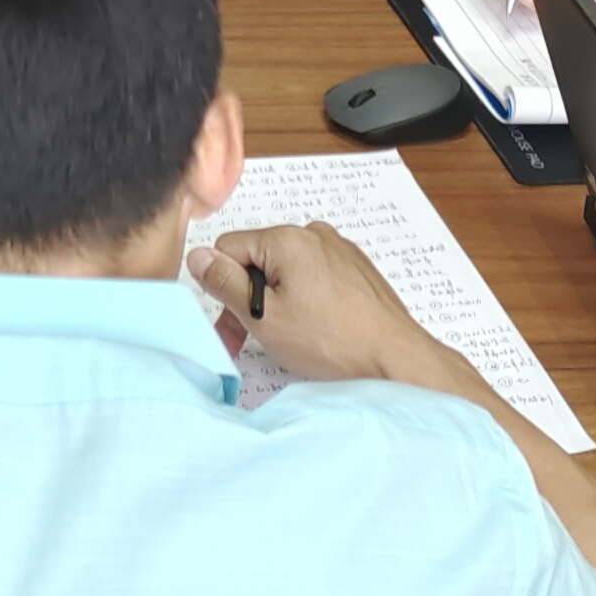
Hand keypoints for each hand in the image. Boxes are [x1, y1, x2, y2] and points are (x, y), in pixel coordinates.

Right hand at [187, 222, 454, 395]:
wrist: (398, 361)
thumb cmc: (334, 342)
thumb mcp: (265, 318)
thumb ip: (225, 283)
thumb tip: (197, 256)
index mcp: (289, 238)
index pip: (229, 248)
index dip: (223, 287)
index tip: (232, 325)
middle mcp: (314, 234)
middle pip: (259, 259)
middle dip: (250, 297)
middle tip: (254, 340)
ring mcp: (340, 250)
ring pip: (287, 270)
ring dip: (278, 301)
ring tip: (293, 338)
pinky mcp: (357, 270)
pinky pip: (316, 277)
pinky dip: (307, 300)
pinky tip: (318, 330)